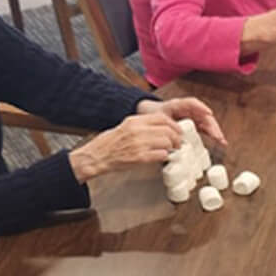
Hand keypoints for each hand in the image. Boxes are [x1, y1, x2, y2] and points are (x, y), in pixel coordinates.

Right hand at [68, 111, 182, 181]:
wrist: (97, 156)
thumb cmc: (110, 143)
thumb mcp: (126, 126)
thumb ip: (142, 125)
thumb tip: (162, 128)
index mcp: (134, 121)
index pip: (162, 118)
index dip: (174, 125)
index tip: (178, 131)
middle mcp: (137, 130)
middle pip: (167, 130)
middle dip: (176, 138)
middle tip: (178, 143)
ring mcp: (139, 144)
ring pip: (167, 142)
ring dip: (172, 147)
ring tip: (170, 150)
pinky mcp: (140, 157)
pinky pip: (161, 155)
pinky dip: (164, 156)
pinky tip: (161, 156)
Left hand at [136, 96, 225, 146]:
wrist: (150, 114)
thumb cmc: (154, 114)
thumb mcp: (158, 118)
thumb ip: (167, 125)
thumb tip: (179, 135)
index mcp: (178, 105)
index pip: (192, 103)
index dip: (201, 107)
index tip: (209, 113)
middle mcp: (188, 110)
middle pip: (204, 115)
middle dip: (212, 125)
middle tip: (217, 135)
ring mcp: (193, 116)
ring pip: (207, 122)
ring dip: (215, 131)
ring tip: (221, 140)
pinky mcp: (194, 123)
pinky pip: (205, 128)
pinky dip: (212, 134)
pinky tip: (220, 141)